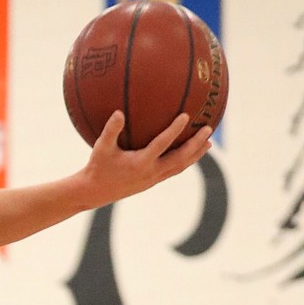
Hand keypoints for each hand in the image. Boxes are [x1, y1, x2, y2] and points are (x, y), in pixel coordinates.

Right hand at [79, 111, 211, 208]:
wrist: (95, 192)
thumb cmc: (97, 167)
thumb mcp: (101, 148)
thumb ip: (111, 130)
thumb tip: (118, 112)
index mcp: (140, 163)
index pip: (162, 144)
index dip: (174, 130)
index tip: (186, 116)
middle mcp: (150, 173)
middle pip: (180, 158)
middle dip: (196, 144)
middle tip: (208, 130)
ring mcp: (153, 179)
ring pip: (180, 166)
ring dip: (195, 155)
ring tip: (208, 144)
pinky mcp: (152, 182)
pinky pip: (173, 170)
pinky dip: (184, 161)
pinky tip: (190, 154)